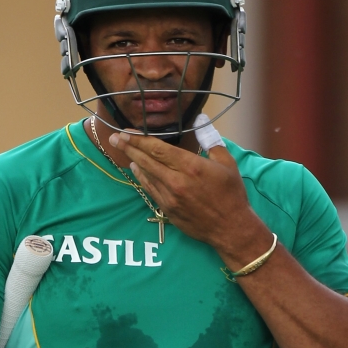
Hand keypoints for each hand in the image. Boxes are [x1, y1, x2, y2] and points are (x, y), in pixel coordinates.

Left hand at [109, 132, 269, 258]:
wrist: (231, 228)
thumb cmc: (232, 194)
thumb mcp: (227, 163)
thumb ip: (210, 139)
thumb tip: (200, 118)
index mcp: (190, 166)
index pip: (157, 148)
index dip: (139, 139)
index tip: (126, 131)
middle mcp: (176, 180)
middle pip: (146, 160)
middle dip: (129, 147)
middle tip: (115, 137)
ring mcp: (170, 197)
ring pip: (146, 174)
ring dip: (133, 160)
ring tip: (123, 149)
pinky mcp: (168, 209)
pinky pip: (150, 189)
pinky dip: (142, 177)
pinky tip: (137, 169)